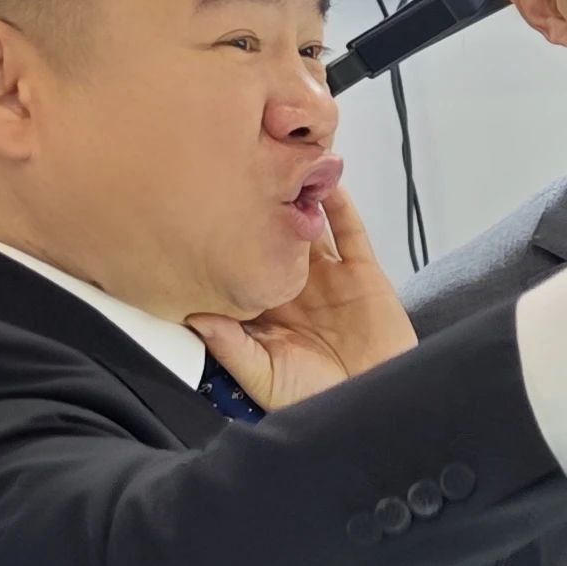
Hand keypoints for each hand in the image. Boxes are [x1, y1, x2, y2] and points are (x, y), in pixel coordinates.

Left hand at [191, 184, 413, 407]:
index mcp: (264, 306)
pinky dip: (342, 207)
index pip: (238, 262)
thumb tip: (193, 315)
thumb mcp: (262, 376)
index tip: (202, 207)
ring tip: (284, 163)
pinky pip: (351, 233)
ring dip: (300, 197)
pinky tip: (329, 182)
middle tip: (237, 170)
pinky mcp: (363, 274)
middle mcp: (294, 285)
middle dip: (258, 205)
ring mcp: (329, 276)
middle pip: (272, 234)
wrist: (373, 402)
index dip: (224, 236)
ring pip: (310, 226)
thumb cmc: (314, 398)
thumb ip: (231, 346)